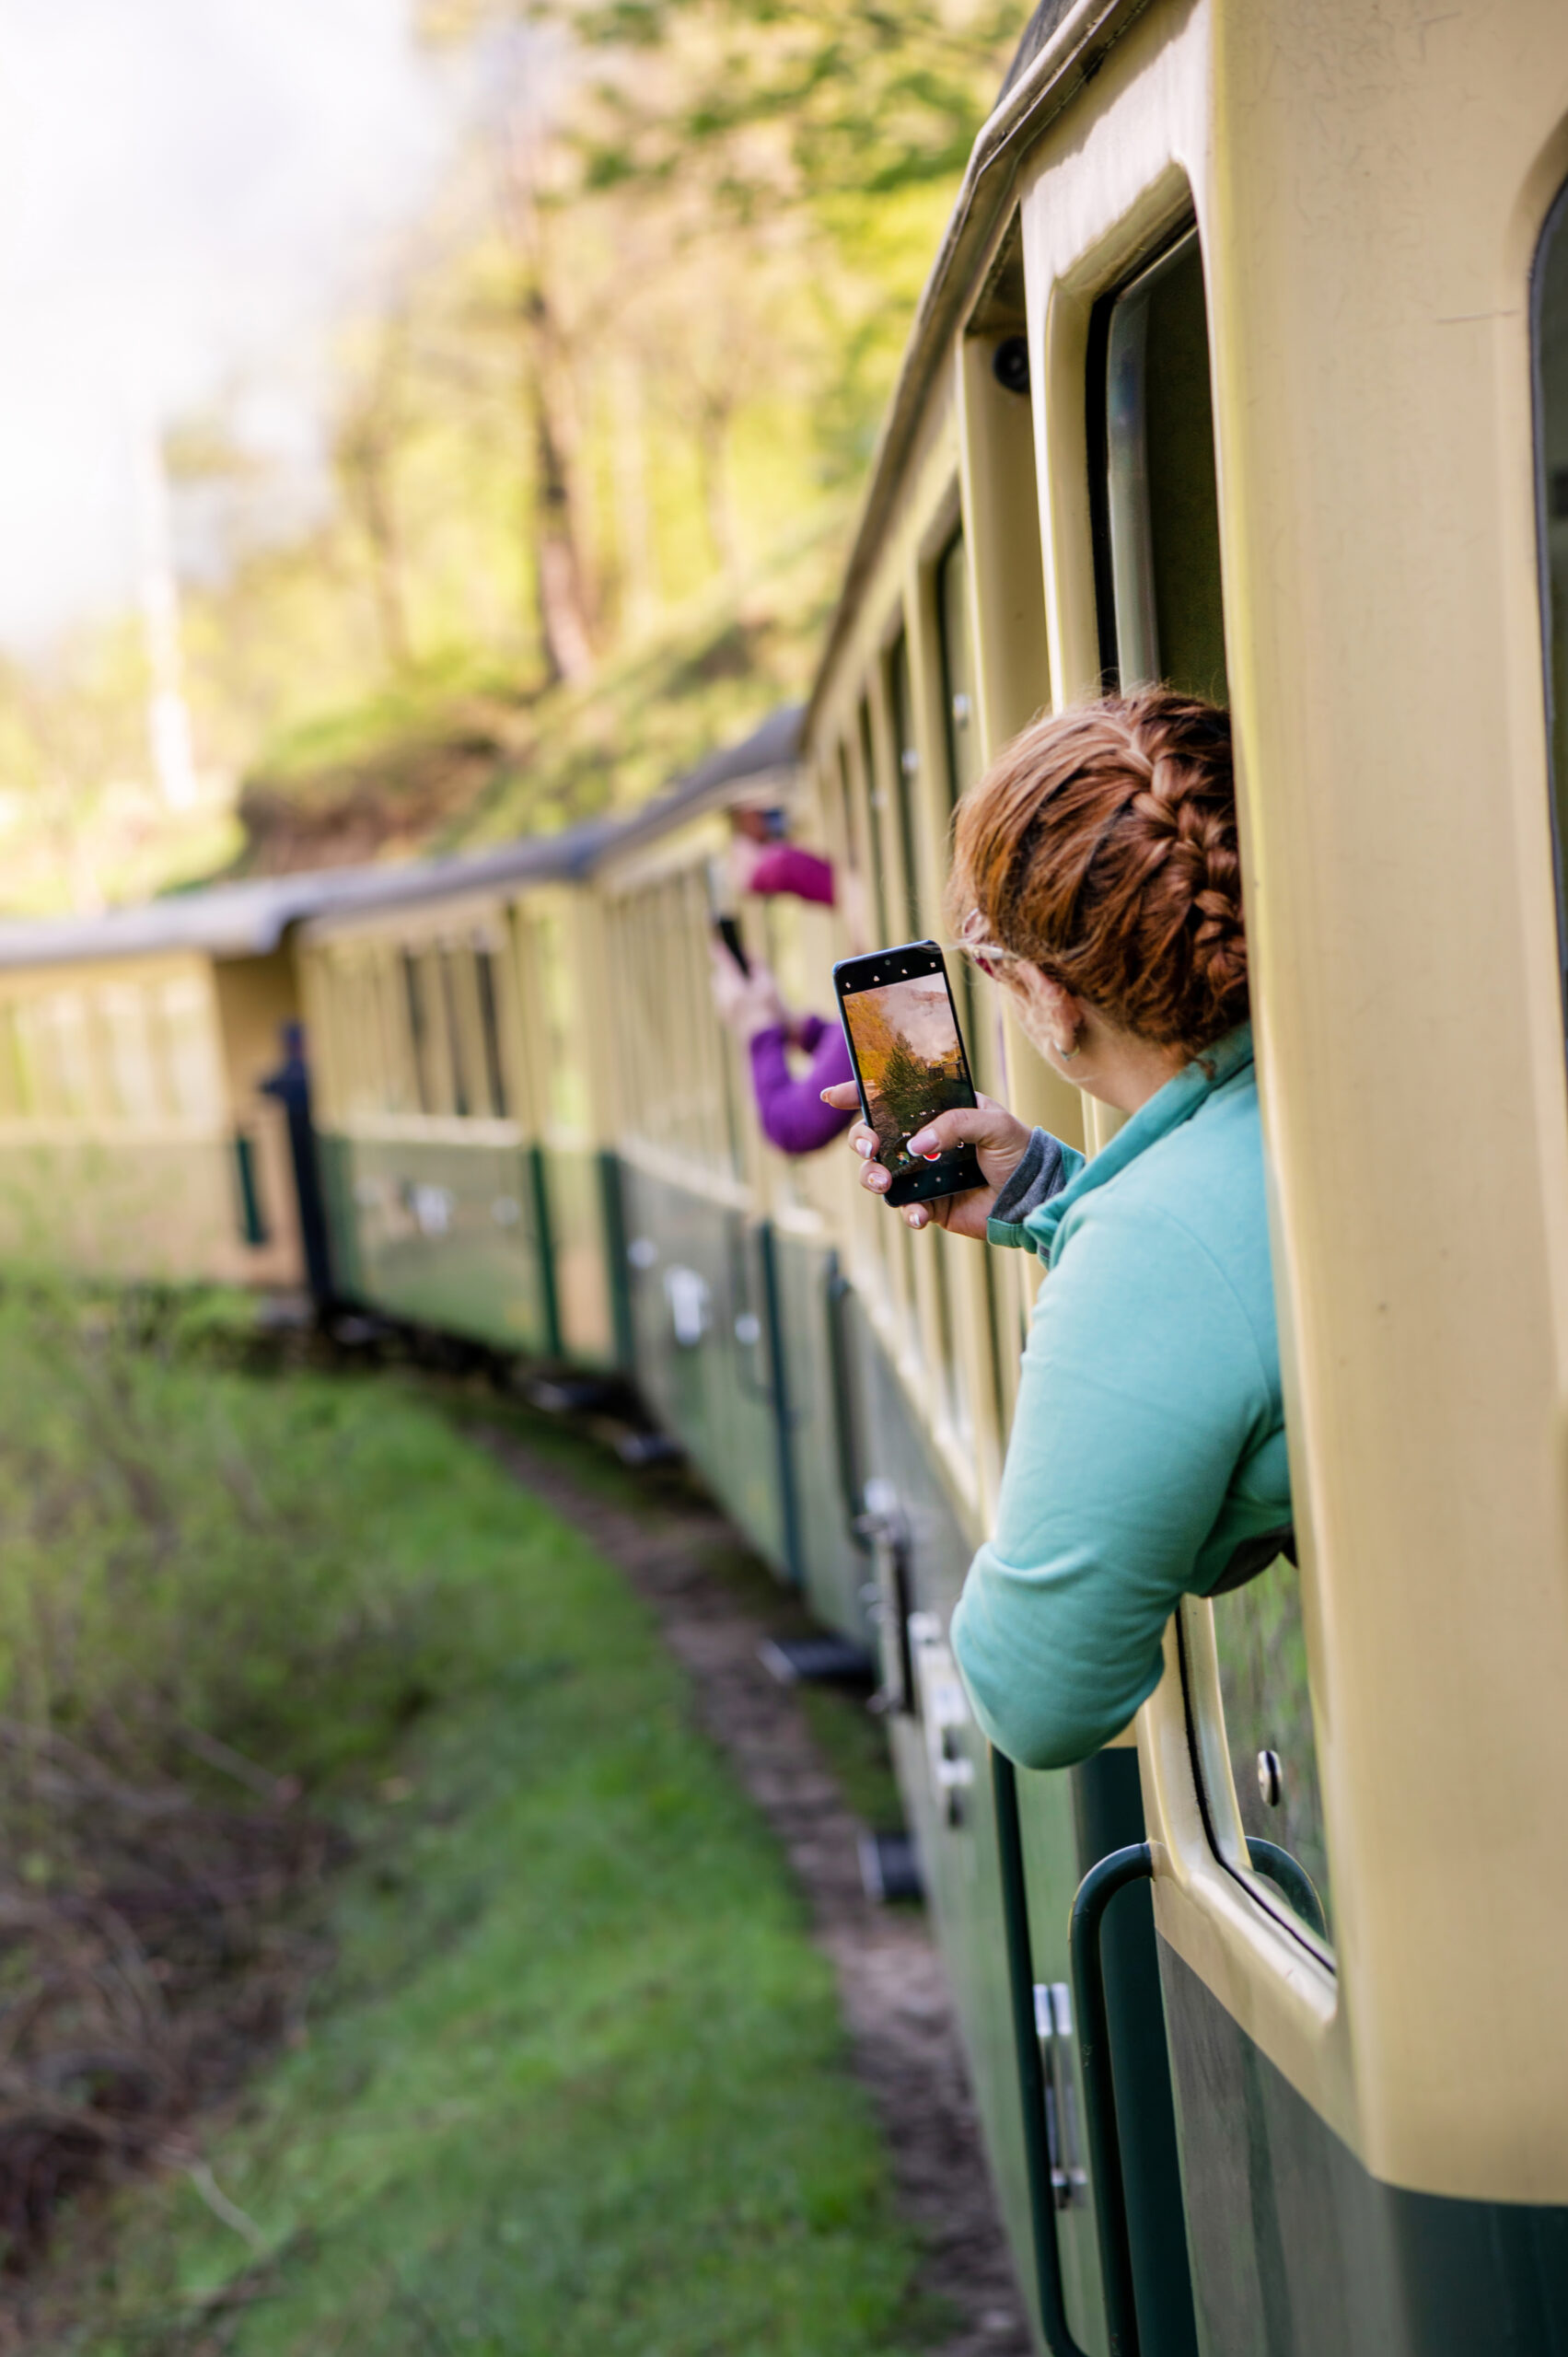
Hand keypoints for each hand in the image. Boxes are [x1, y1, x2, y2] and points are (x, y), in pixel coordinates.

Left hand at [709, 941, 786, 1038]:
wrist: (768, 1044)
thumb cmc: (773, 1013)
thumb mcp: (770, 986)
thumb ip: (759, 968)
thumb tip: (750, 957)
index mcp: (735, 987)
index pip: (724, 963)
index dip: (720, 951)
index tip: (716, 943)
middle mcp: (725, 998)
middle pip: (720, 976)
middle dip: (726, 969)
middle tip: (734, 962)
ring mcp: (724, 1010)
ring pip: (720, 989)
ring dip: (728, 982)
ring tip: (739, 979)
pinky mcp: (727, 1020)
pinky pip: (724, 1001)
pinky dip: (730, 995)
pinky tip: (740, 996)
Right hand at [818, 1082, 1032, 1238]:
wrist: (1034, 1198)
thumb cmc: (1018, 1152)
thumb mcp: (994, 1124)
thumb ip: (955, 1124)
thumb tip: (916, 1145)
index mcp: (937, 1110)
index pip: (892, 1096)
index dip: (859, 1093)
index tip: (832, 1096)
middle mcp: (923, 1139)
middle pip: (874, 1134)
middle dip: (861, 1140)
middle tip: (872, 1149)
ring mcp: (922, 1173)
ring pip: (878, 1172)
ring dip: (872, 1177)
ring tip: (885, 1185)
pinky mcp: (928, 1203)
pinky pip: (904, 1208)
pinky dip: (907, 1212)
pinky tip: (921, 1215)